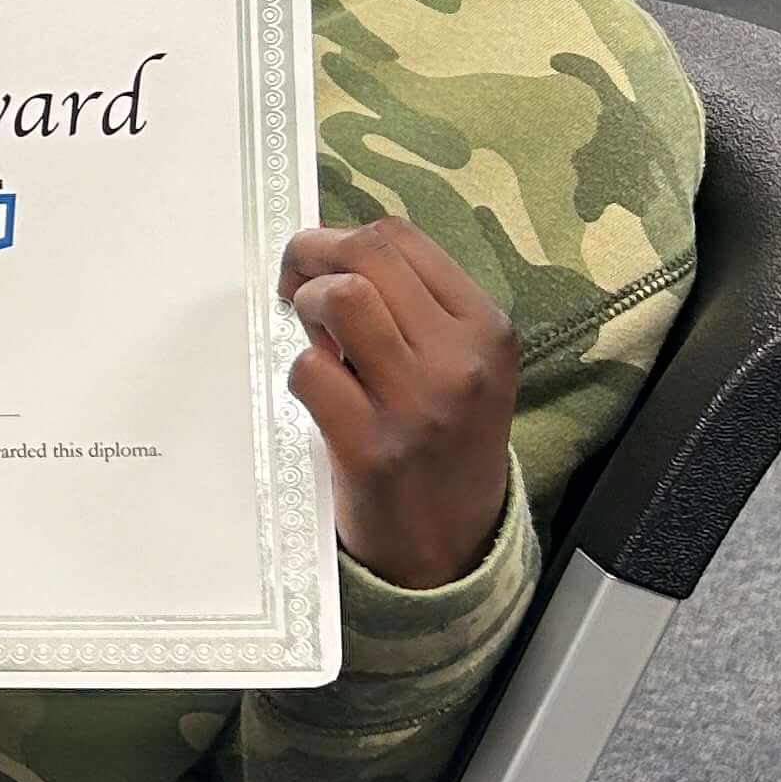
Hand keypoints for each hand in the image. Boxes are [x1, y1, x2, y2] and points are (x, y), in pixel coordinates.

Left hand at [279, 219, 518, 590]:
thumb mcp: (460, 365)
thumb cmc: (444, 440)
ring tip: (312, 337)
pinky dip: (299, 371)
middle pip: (367, 255)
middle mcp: (459, 359)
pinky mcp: (371, 446)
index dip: (340, 236)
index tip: (317, 261)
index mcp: (486, 328)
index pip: (401, 238)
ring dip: (306, 307)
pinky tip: (317, 392)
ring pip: (341, 300)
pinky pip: (309, 371)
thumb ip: (412, 308)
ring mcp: (417, 403)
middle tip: (294, 284)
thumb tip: (327, 253)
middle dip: (311, 255)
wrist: (451, 545)